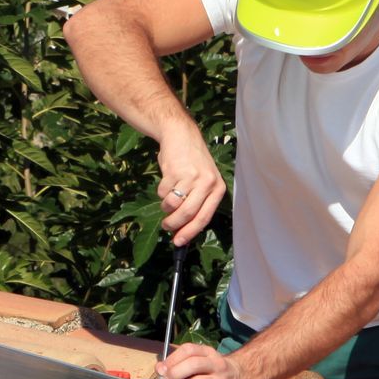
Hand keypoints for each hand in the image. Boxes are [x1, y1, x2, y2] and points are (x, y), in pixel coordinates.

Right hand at [157, 129, 224, 247]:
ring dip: (165, 206)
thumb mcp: (202, 182)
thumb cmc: (192, 164)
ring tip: (167, 199)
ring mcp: (191, 176)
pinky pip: (163, 192)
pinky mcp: (175, 171)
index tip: (178, 243)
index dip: (190, 232)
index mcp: (217, 189)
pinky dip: (161, 192)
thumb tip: (181, 230)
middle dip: (173, 224)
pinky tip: (167, 182)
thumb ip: (196, 204)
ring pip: (172, 205)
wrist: (181, 136)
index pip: (204, 217)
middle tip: (166, 226)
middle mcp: (207, 183)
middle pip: (187, 213)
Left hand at [159, 342, 249, 378]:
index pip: (189, 350)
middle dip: (174, 373)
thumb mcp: (201, 359)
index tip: (161, 369)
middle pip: (193, 364)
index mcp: (209, 353)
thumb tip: (160, 369)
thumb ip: (180, 361)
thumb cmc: (213, 369)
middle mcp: (217, 365)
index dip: (172, 359)